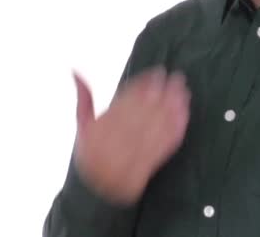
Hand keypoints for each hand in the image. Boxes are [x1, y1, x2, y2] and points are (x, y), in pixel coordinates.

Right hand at [72, 66, 190, 205]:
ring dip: (174, 105)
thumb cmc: (91, 153)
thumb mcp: (83, 125)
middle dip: (165, 91)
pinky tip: (184, 114)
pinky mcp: (154, 158)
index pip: (130, 97)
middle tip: (177, 77)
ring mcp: (140, 147)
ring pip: (160, 121)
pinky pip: (167, 141)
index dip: (146, 83)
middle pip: (149, 107)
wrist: (101, 187)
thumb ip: (84, 97)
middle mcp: (123, 134)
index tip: (157, 72)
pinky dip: (177, 126)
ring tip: (184, 92)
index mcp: (107, 123)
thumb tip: (75, 71)